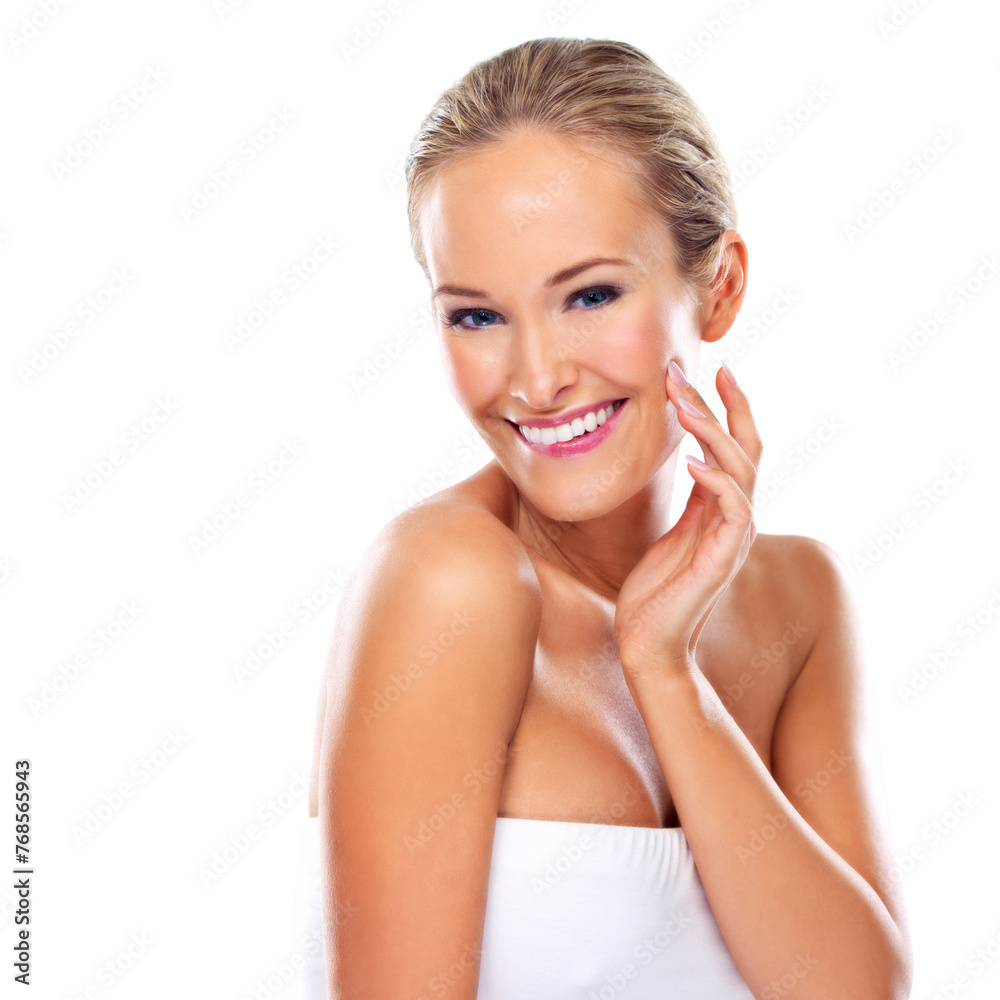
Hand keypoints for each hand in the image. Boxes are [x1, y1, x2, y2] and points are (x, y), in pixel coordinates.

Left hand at [614, 361, 761, 682]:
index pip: (736, 447)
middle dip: (718, 406)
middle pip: (743, 448)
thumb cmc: (655, 594)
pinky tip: (693, 462)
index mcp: (722, 510)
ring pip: (740, 471)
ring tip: (684, 406)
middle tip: (688, 372)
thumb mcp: (671, 535)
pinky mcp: (722, 561)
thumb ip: (690, 503)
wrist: (651, 646)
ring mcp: (732, 539)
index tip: (716, 370)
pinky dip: (717, 483)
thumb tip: (692, 464)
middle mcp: (735, 519)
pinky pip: (733, 512)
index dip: (731, 408)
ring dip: (712, 434)